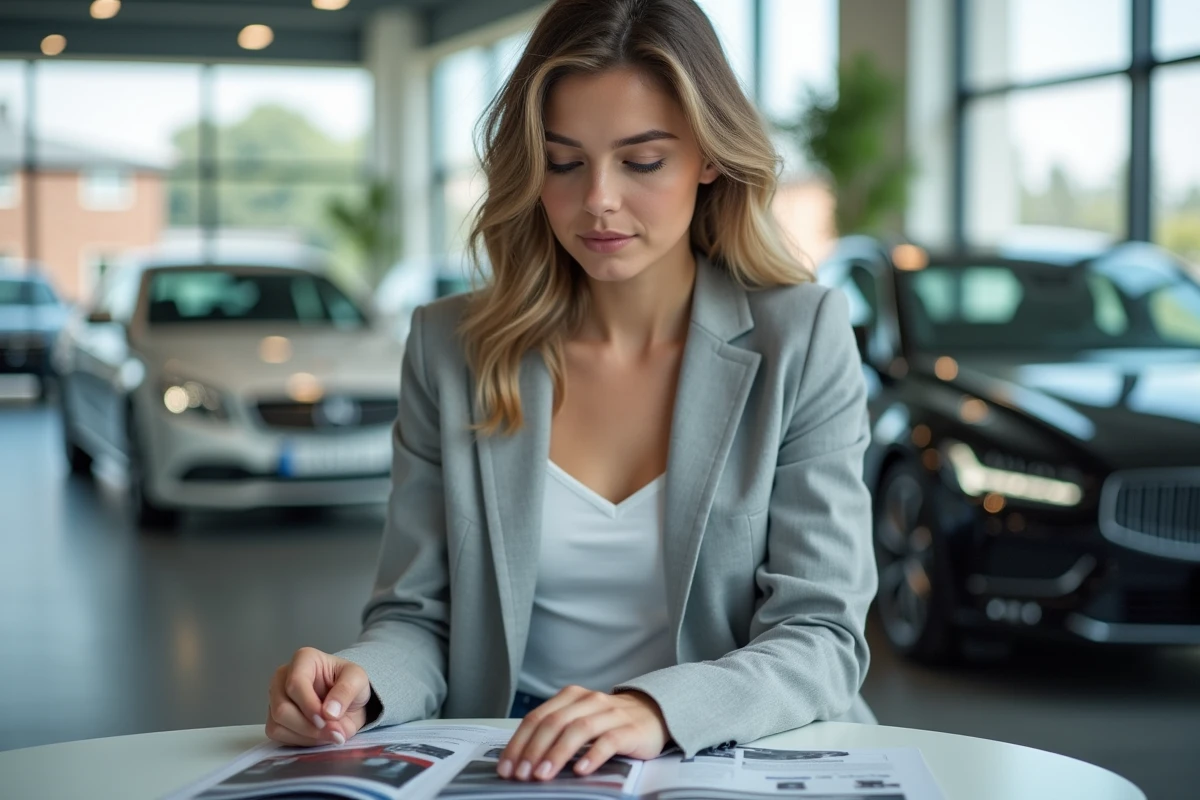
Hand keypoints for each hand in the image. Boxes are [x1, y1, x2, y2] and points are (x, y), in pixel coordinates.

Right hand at [266, 646, 372, 746]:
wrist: (349, 702)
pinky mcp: (274, 719)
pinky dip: (300, 741)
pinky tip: (318, 736)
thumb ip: (346, 691)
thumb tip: (328, 713)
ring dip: (307, 736)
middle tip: (335, 733)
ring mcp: (275, 699)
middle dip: (309, 726)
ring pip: (277, 725)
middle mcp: (283, 677)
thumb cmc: (350, 685)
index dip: (309, 705)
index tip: (328, 719)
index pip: (295, 683)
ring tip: (330, 734)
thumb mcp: (358, 680)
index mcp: (303, 659)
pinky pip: (279, 736)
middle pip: (282, 709)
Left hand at [496, 686, 668, 780]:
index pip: (537, 717)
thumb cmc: (609, 722)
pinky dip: (592, 755)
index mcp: (570, 697)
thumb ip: (555, 732)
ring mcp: (610, 713)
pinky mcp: (630, 729)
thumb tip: (521, 760)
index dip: (519, 743)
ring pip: (579, 729)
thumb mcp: (579, 720)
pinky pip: (609, 741)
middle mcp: (589, 700)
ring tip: (544, 775)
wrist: (654, 713)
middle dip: (534, 750)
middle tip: (522, 774)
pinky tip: (581, 770)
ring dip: (558, 753)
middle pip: (555, 722)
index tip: (506, 767)